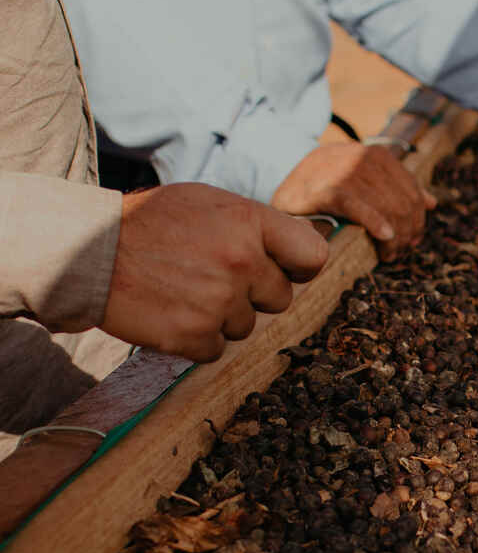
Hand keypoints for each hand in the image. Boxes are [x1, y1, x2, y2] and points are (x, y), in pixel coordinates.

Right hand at [102, 183, 327, 362]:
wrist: (89, 253)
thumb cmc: (152, 224)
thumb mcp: (208, 204)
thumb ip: (258, 226)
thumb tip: (309, 247)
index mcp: (248, 223)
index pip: (313, 256)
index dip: (298, 267)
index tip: (283, 268)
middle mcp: (241, 262)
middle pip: (280, 298)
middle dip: (253, 293)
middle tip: (210, 275)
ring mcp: (219, 301)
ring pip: (247, 326)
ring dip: (221, 315)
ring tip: (183, 289)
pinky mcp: (195, 335)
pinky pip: (217, 348)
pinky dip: (197, 337)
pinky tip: (172, 311)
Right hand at [271, 142, 435, 260]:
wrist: (281, 186)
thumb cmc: (326, 190)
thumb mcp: (364, 185)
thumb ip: (397, 190)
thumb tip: (432, 202)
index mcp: (374, 155)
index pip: (409, 186)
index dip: (417, 215)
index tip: (414, 239)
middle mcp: (359, 157)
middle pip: (400, 197)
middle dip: (407, 229)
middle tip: (401, 252)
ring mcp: (340, 170)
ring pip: (384, 204)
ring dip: (393, 235)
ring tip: (389, 254)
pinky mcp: (323, 188)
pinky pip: (357, 205)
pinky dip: (375, 222)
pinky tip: (384, 238)